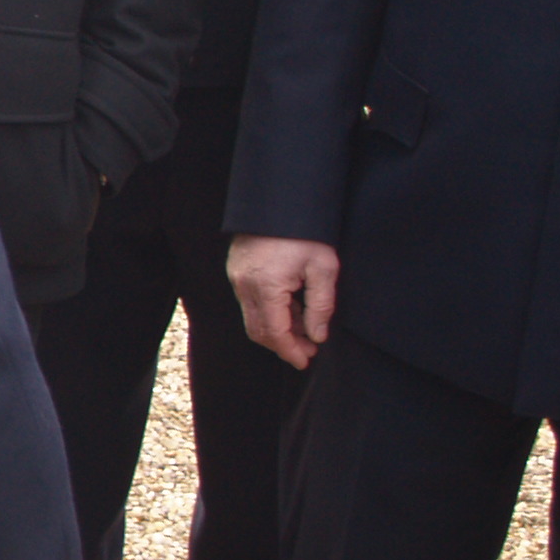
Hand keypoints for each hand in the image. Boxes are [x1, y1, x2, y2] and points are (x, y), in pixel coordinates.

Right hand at [228, 236, 340, 368]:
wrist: (279, 198)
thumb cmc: (304, 231)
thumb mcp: (323, 268)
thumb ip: (320, 306)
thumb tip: (317, 335)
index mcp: (266, 287)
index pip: (275, 333)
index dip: (290, 351)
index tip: (306, 361)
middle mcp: (245, 286)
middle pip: (258, 330)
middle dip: (283, 344)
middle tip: (308, 348)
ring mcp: (237, 277)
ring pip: (253, 317)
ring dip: (277, 328)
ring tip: (304, 328)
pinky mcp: (237, 269)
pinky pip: (250, 301)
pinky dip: (269, 312)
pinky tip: (291, 307)